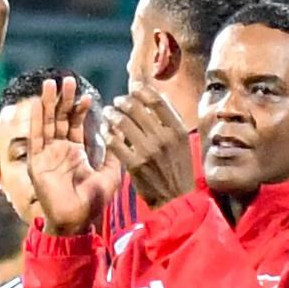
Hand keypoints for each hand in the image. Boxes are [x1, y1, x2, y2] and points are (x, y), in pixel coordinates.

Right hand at [16, 75, 120, 233]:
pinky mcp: (37, 162)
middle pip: (60, 118)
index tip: (86, 95)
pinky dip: (36, 121)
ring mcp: (48, 155)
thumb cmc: (94, 202)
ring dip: (48, 104)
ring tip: (51, 83)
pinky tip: (37, 105)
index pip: (76, 124)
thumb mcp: (110, 174)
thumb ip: (113, 154)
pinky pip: (36, 138)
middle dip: (63, 99)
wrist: (77, 220)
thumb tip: (119, 135)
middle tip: (67, 80)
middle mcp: (60, 151)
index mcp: (76, 153)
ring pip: (47, 123)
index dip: (80, 109)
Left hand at [105, 86, 196, 206]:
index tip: (133, 89)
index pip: (157, 101)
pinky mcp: (135, 164)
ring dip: (112, 115)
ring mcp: (148, 151)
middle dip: (122, 102)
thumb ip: (172, 119)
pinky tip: (106, 132)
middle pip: (137, 108)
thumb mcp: (182, 142)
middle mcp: (163, 138)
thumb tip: (160, 95)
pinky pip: (115, 143)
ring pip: (123, 123)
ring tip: (108, 114)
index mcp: (177, 130)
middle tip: (116, 102)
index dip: (142, 91)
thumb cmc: (179, 169)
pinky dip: (108, 134)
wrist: (177, 198)